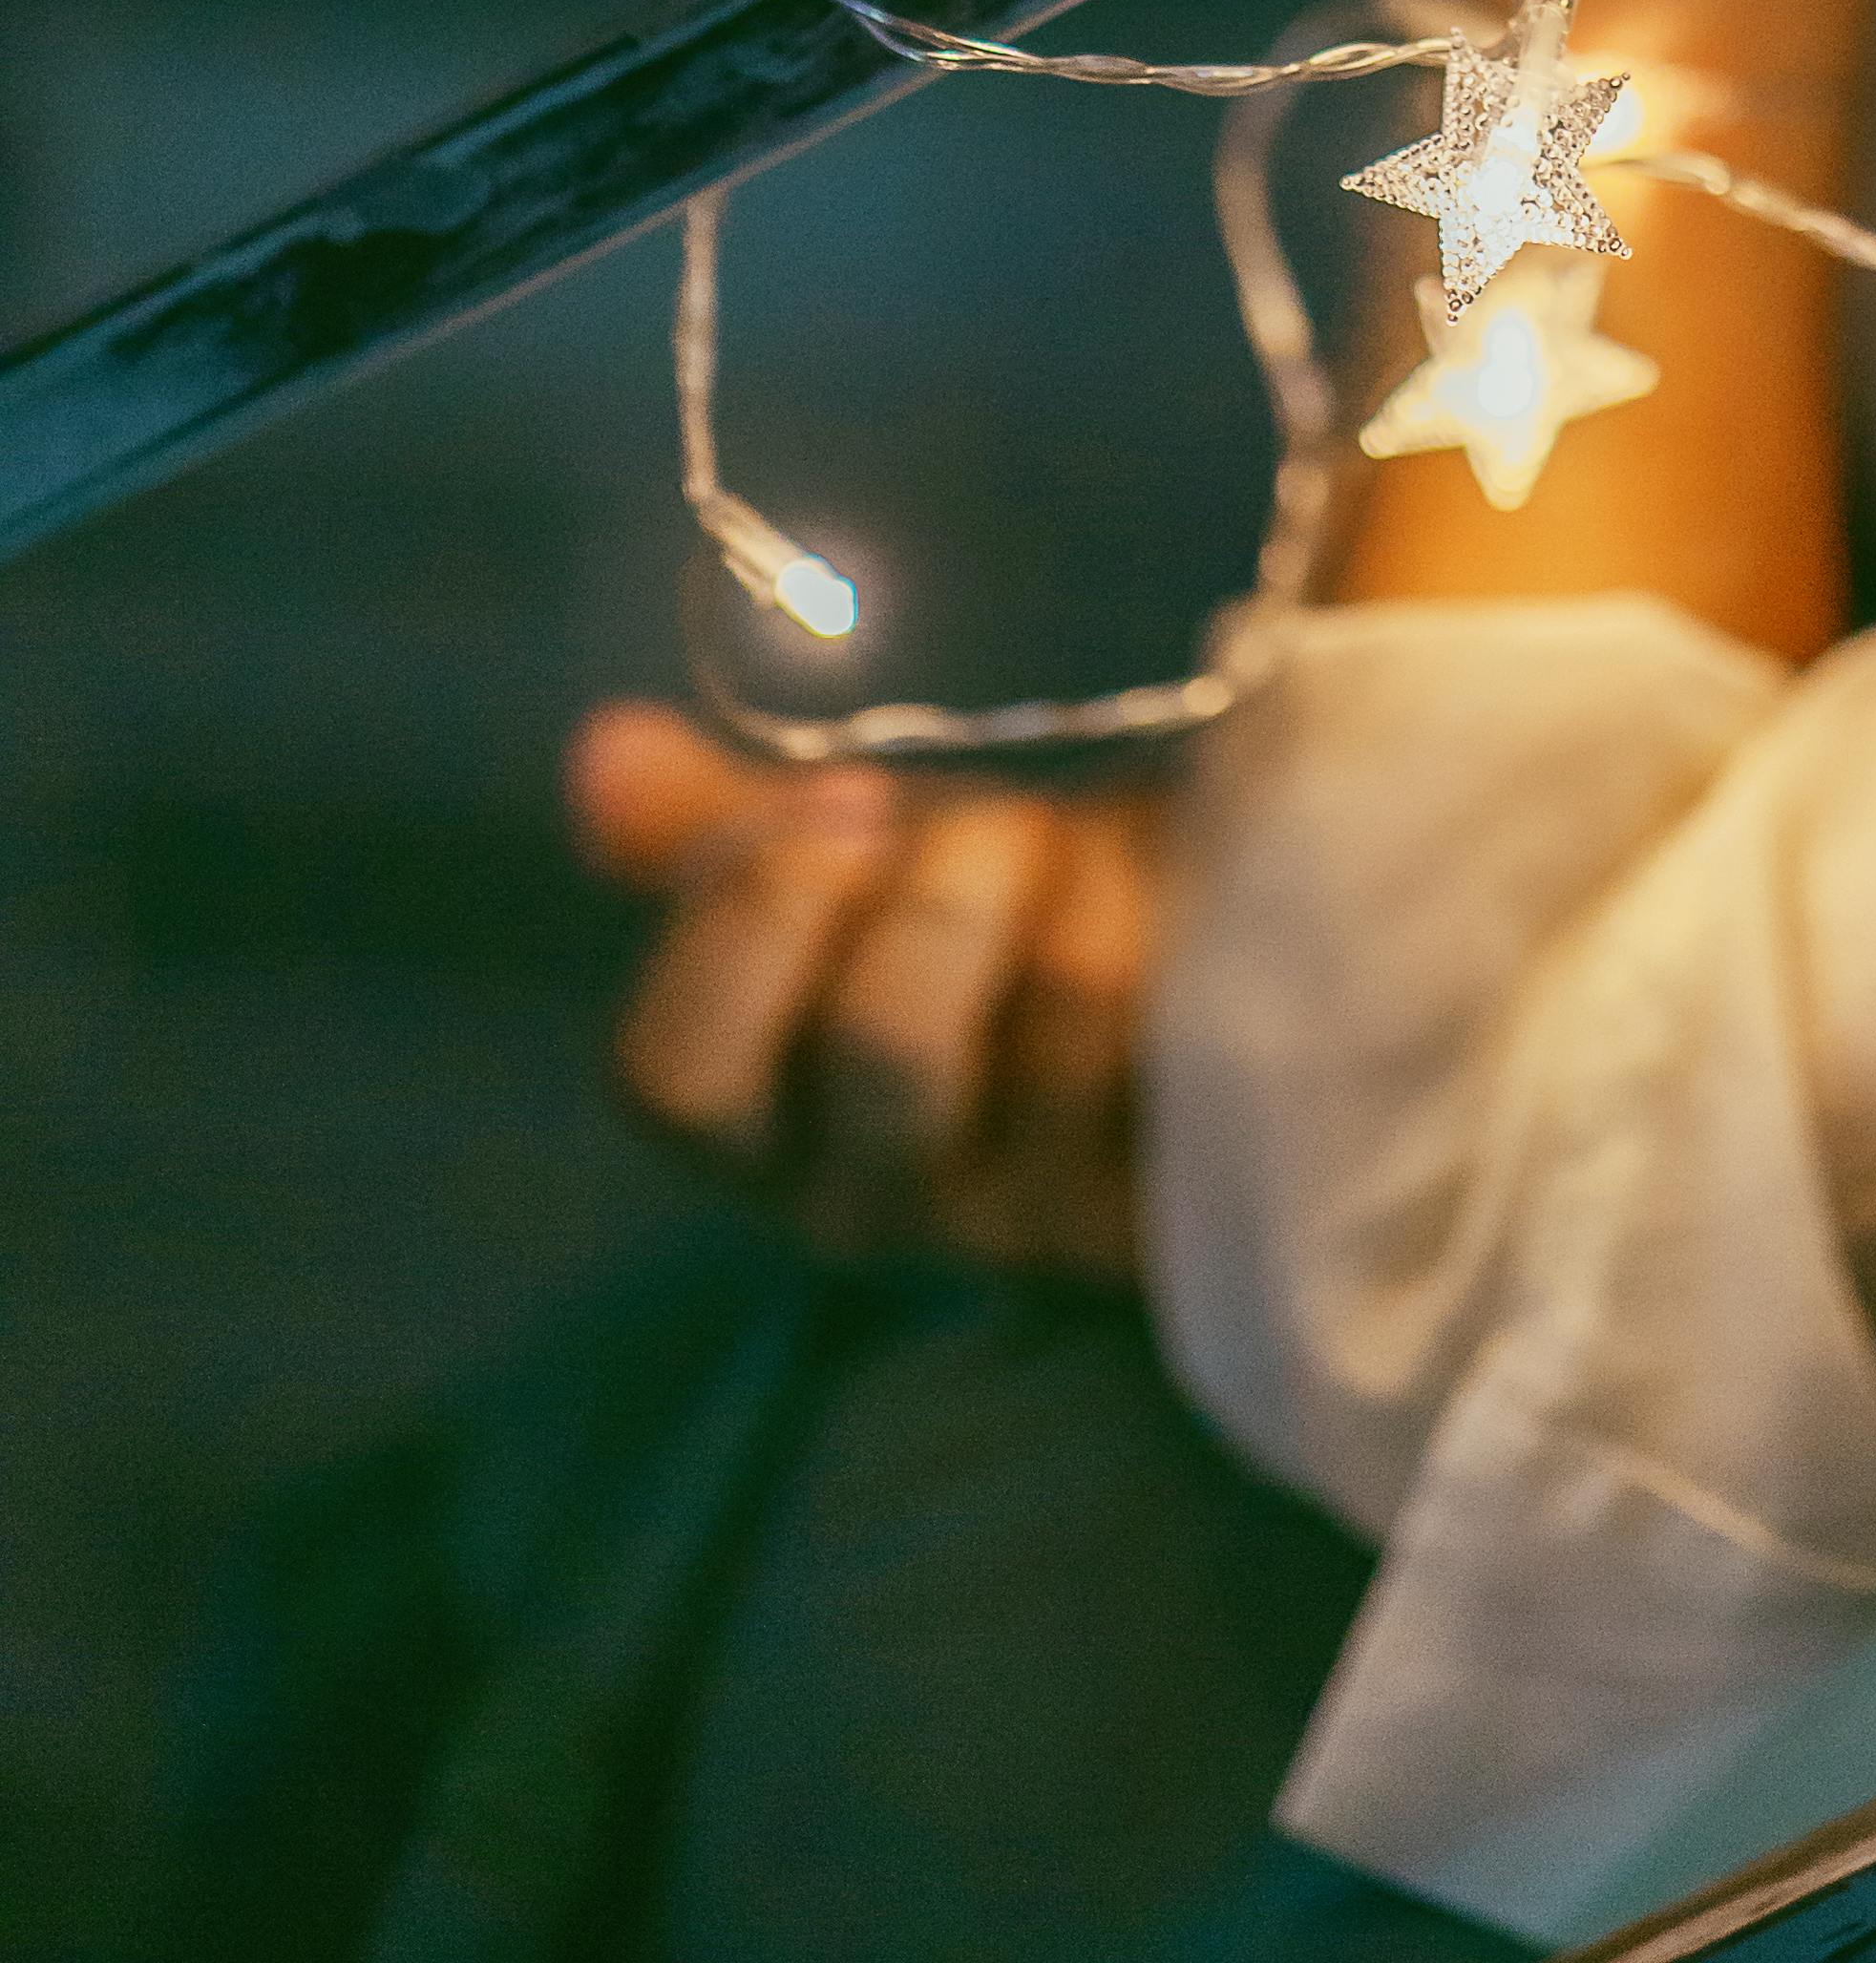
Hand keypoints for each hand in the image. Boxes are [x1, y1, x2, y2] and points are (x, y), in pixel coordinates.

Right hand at [568, 700, 1165, 1280]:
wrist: (1178, 939)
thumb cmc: (984, 903)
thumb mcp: (848, 858)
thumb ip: (715, 825)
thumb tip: (604, 750)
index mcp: (759, 1120)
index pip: (677, 1073)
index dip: (749, 916)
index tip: (842, 797)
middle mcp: (872, 1199)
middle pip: (880, 1047)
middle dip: (947, 888)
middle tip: (996, 824)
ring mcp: (1023, 1218)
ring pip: (1055, 1015)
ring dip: (1080, 878)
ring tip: (1086, 853)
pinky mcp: (1158, 1200)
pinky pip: (1171, 1030)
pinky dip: (1167, 919)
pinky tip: (1171, 899)